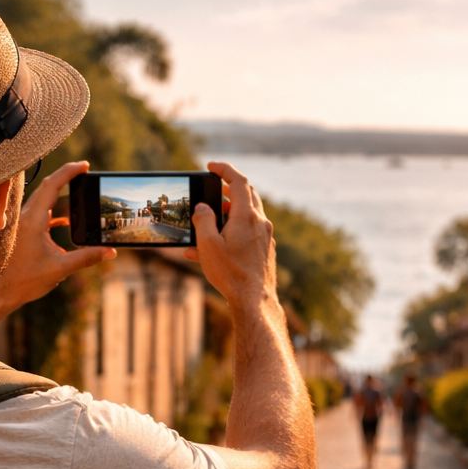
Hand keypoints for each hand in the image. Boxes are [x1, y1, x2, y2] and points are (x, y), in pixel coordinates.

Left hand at [0, 161, 113, 346]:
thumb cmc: (24, 281)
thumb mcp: (60, 269)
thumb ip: (86, 258)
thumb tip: (109, 252)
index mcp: (32, 220)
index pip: (52, 186)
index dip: (69, 172)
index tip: (84, 166)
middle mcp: (24, 218)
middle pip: (46, 188)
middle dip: (66, 178)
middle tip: (83, 172)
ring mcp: (20, 225)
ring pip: (41, 202)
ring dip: (59, 196)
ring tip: (77, 195)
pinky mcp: (20, 234)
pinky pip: (38, 215)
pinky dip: (52, 214)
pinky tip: (65, 223)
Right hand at [182, 161, 276, 312]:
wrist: (254, 302)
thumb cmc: (231, 274)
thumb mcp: (208, 245)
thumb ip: (203, 221)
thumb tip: (202, 207)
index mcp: (246, 216)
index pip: (238, 181)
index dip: (224, 169)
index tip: (211, 166)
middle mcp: (260, 223)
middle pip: (247, 195)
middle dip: (228, 189)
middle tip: (214, 190)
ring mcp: (265, 237)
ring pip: (248, 215)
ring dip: (229, 213)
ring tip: (210, 222)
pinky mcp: (265, 251)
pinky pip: (248, 234)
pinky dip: (233, 232)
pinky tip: (215, 249)